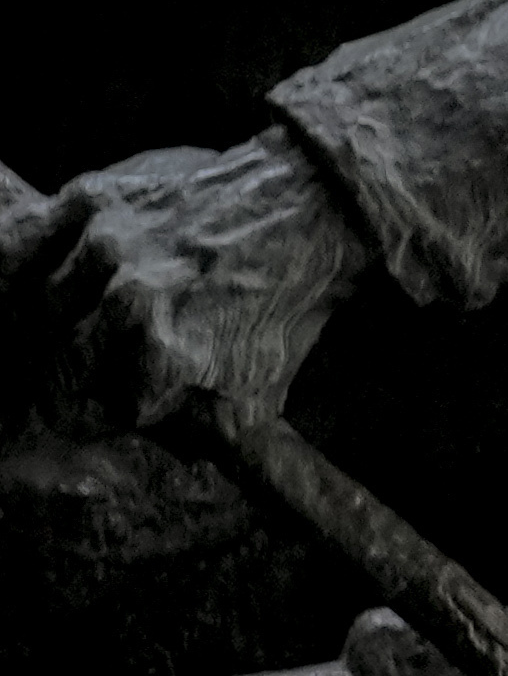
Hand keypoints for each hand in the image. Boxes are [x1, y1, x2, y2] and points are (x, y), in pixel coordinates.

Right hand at [27, 137, 375, 435]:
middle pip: (58, 362)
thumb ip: (208, 438)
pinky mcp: (95, 199)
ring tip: (67, 332)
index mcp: (166, 352)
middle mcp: (129, 299)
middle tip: (79, 379)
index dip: (116, 413)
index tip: (123, 408)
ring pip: (36, 306)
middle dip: (71, 378)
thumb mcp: (262, 386)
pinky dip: (19, 266)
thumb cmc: (286, 301)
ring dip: (49, 324)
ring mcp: (107, 246)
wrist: (310, 205)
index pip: (105, 409)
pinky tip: (33, 285)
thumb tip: (175, 476)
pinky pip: (26, 244)